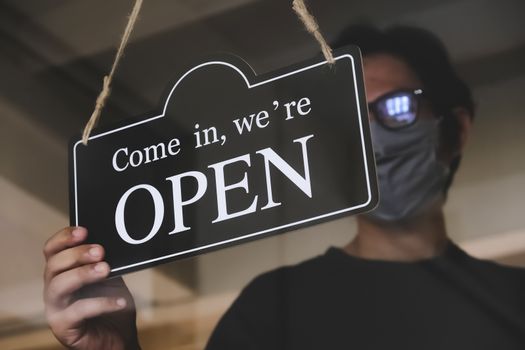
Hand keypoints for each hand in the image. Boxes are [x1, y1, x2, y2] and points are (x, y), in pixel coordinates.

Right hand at [43, 227, 140, 348]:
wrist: (119, 338)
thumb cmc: (111, 304)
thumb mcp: (111, 278)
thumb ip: (107, 261)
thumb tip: (115, 242)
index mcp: (62, 273)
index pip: (52, 250)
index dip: (64, 238)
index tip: (84, 231)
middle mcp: (53, 289)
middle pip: (53, 266)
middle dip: (77, 254)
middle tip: (100, 251)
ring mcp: (55, 309)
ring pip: (59, 286)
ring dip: (82, 274)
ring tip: (105, 269)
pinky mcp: (63, 327)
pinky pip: (79, 311)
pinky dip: (102, 303)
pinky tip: (120, 301)